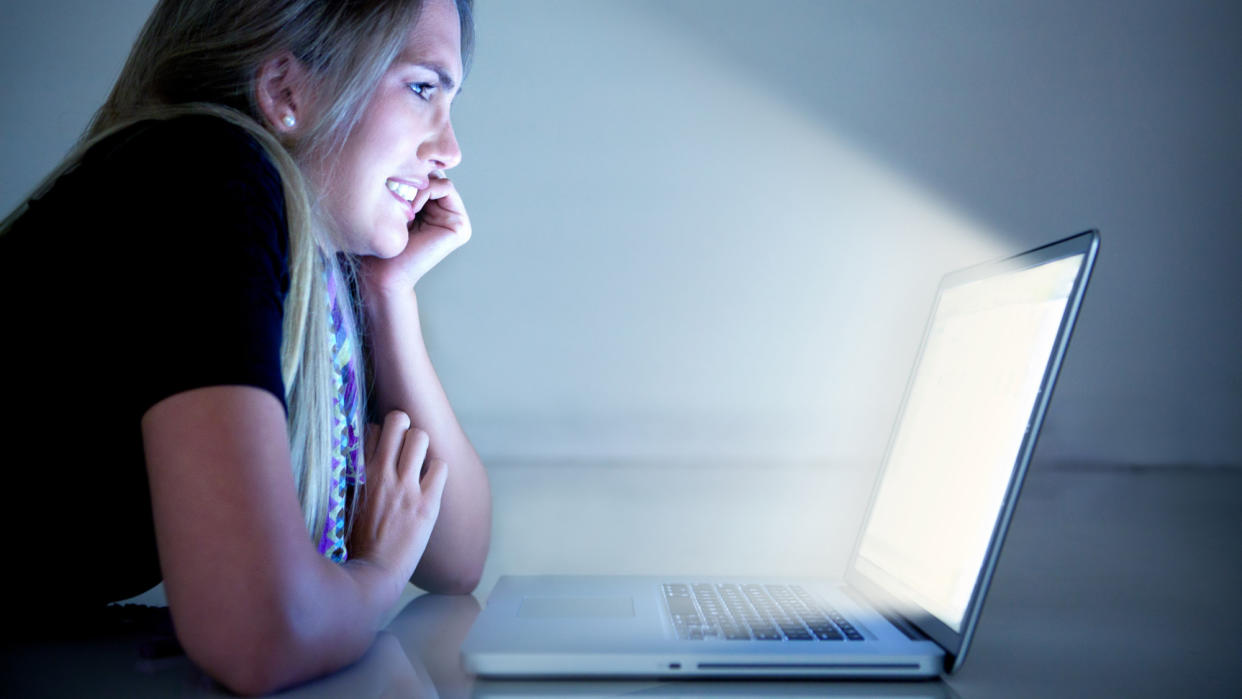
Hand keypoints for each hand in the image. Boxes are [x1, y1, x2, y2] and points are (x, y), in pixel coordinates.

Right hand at [348, 410, 448, 587]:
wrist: (373, 574)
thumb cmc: (355, 541)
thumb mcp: (343, 502)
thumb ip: (350, 477)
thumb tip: (353, 456)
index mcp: (357, 474)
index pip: (371, 428)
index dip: (380, 432)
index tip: (383, 444)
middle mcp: (381, 474)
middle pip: (398, 420)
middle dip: (404, 425)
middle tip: (405, 443)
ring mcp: (405, 488)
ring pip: (421, 437)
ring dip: (422, 446)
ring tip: (419, 462)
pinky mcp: (427, 503)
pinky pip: (441, 466)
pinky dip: (438, 471)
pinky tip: (430, 483)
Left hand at [361, 172, 471, 296]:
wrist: (380, 271)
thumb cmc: (377, 239)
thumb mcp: (389, 202)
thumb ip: (404, 179)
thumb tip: (409, 149)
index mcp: (432, 209)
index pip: (423, 173)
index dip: (406, 170)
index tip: (386, 182)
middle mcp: (446, 213)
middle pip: (432, 173)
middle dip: (412, 176)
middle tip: (393, 191)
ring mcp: (456, 220)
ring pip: (438, 177)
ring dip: (415, 185)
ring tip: (400, 203)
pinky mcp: (460, 226)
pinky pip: (445, 187)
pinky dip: (424, 191)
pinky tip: (409, 209)